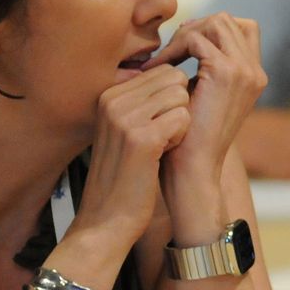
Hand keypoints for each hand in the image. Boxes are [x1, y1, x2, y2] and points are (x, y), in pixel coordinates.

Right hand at [73, 53, 195, 256]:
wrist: (106, 219)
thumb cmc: (124, 176)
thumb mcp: (125, 131)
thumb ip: (143, 103)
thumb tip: (177, 76)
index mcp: (109, 96)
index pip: (162, 71)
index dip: (172, 99)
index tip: (156, 127)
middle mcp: (114, 101)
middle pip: (174, 79)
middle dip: (179, 107)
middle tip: (161, 137)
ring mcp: (126, 118)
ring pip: (181, 96)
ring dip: (180, 123)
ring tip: (160, 147)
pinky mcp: (142, 138)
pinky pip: (183, 118)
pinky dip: (180, 137)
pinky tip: (161, 156)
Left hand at [159, 14, 266, 194]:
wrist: (193, 168)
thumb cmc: (190, 137)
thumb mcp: (204, 96)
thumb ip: (205, 69)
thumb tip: (188, 36)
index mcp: (254, 77)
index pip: (241, 28)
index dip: (210, 29)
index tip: (183, 49)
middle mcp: (255, 71)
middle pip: (228, 20)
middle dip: (194, 28)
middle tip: (170, 53)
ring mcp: (245, 71)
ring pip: (216, 21)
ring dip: (184, 35)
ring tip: (165, 59)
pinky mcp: (227, 72)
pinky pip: (198, 38)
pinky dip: (174, 47)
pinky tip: (160, 67)